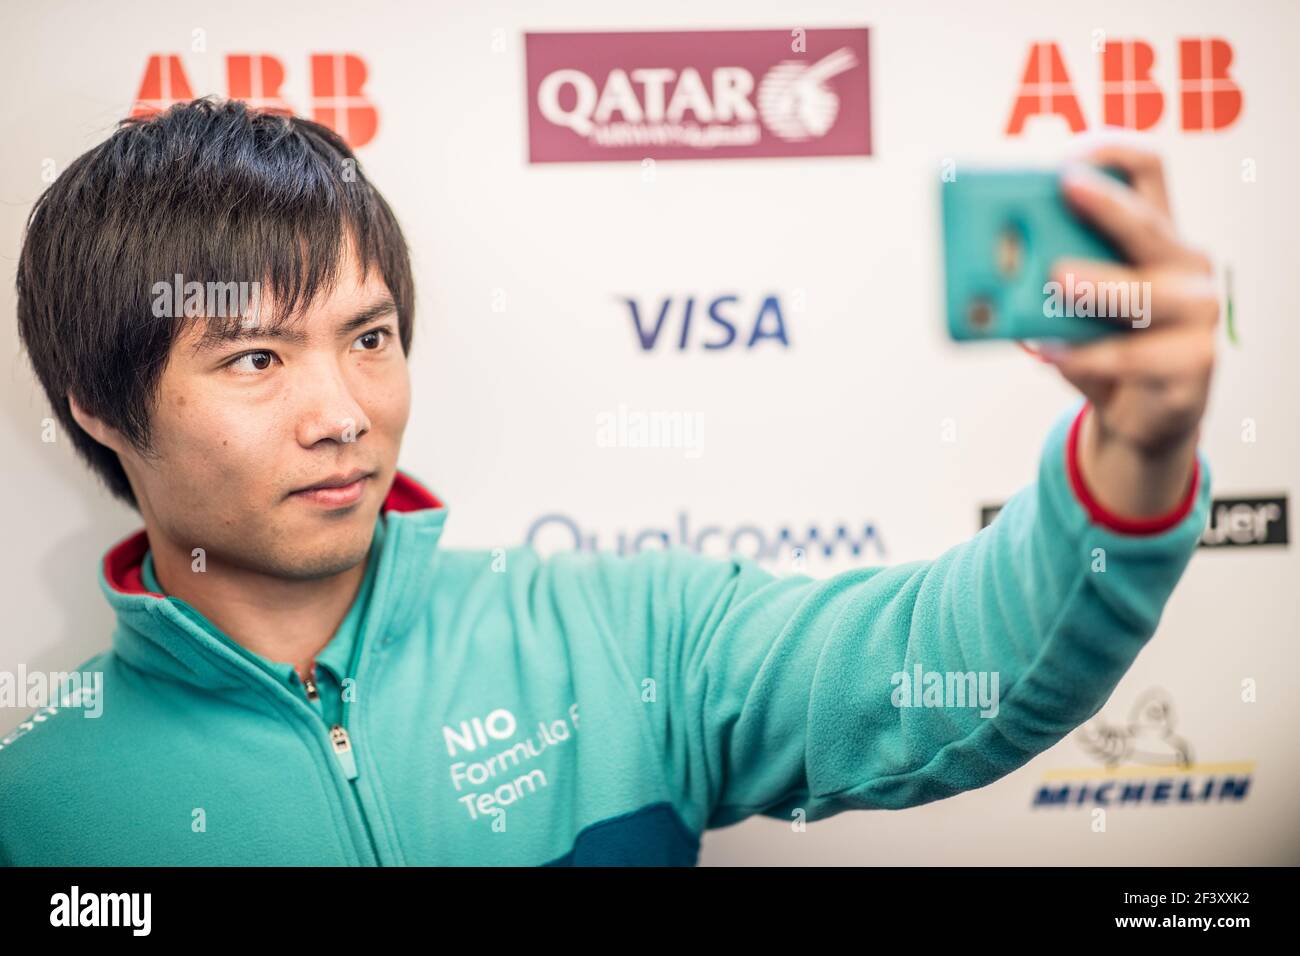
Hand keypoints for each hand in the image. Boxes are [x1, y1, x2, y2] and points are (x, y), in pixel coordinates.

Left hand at [1041, 140, 1218, 519]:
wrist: (1139, 419)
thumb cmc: (1103, 348)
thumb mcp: (1070, 311)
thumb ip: (1043, 282)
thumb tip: (990, 264)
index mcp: (1156, 238)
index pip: (1148, 172)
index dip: (1111, 153)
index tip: (1069, 154)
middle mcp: (1186, 267)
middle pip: (1148, 224)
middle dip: (1105, 204)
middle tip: (1064, 187)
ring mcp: (1197, 314)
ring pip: (1147, 292)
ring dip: (1099, 283)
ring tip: (1057, 278)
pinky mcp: (1192, 364)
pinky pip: (1131, 357)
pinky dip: (1086, 356)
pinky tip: (1049, 353)